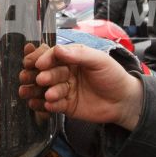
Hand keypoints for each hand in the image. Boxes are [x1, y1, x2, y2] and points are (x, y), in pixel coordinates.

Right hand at [18, 43, 143, 129]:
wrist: (124, 101)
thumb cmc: (114, 76)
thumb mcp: (100, 60)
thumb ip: (80, 54)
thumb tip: (57, 49)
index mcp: (71, 59)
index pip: (52, 56)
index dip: (42, 58)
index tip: (37, 63)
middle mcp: (65, 73)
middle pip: (46, 72)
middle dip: (39, 75)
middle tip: (39, 79)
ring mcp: (64, 90)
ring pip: (46, 89)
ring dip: (37, 91)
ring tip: (30, 93)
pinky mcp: (65, 106)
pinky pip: (53, 105)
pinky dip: (46, 105)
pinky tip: (44, 104)